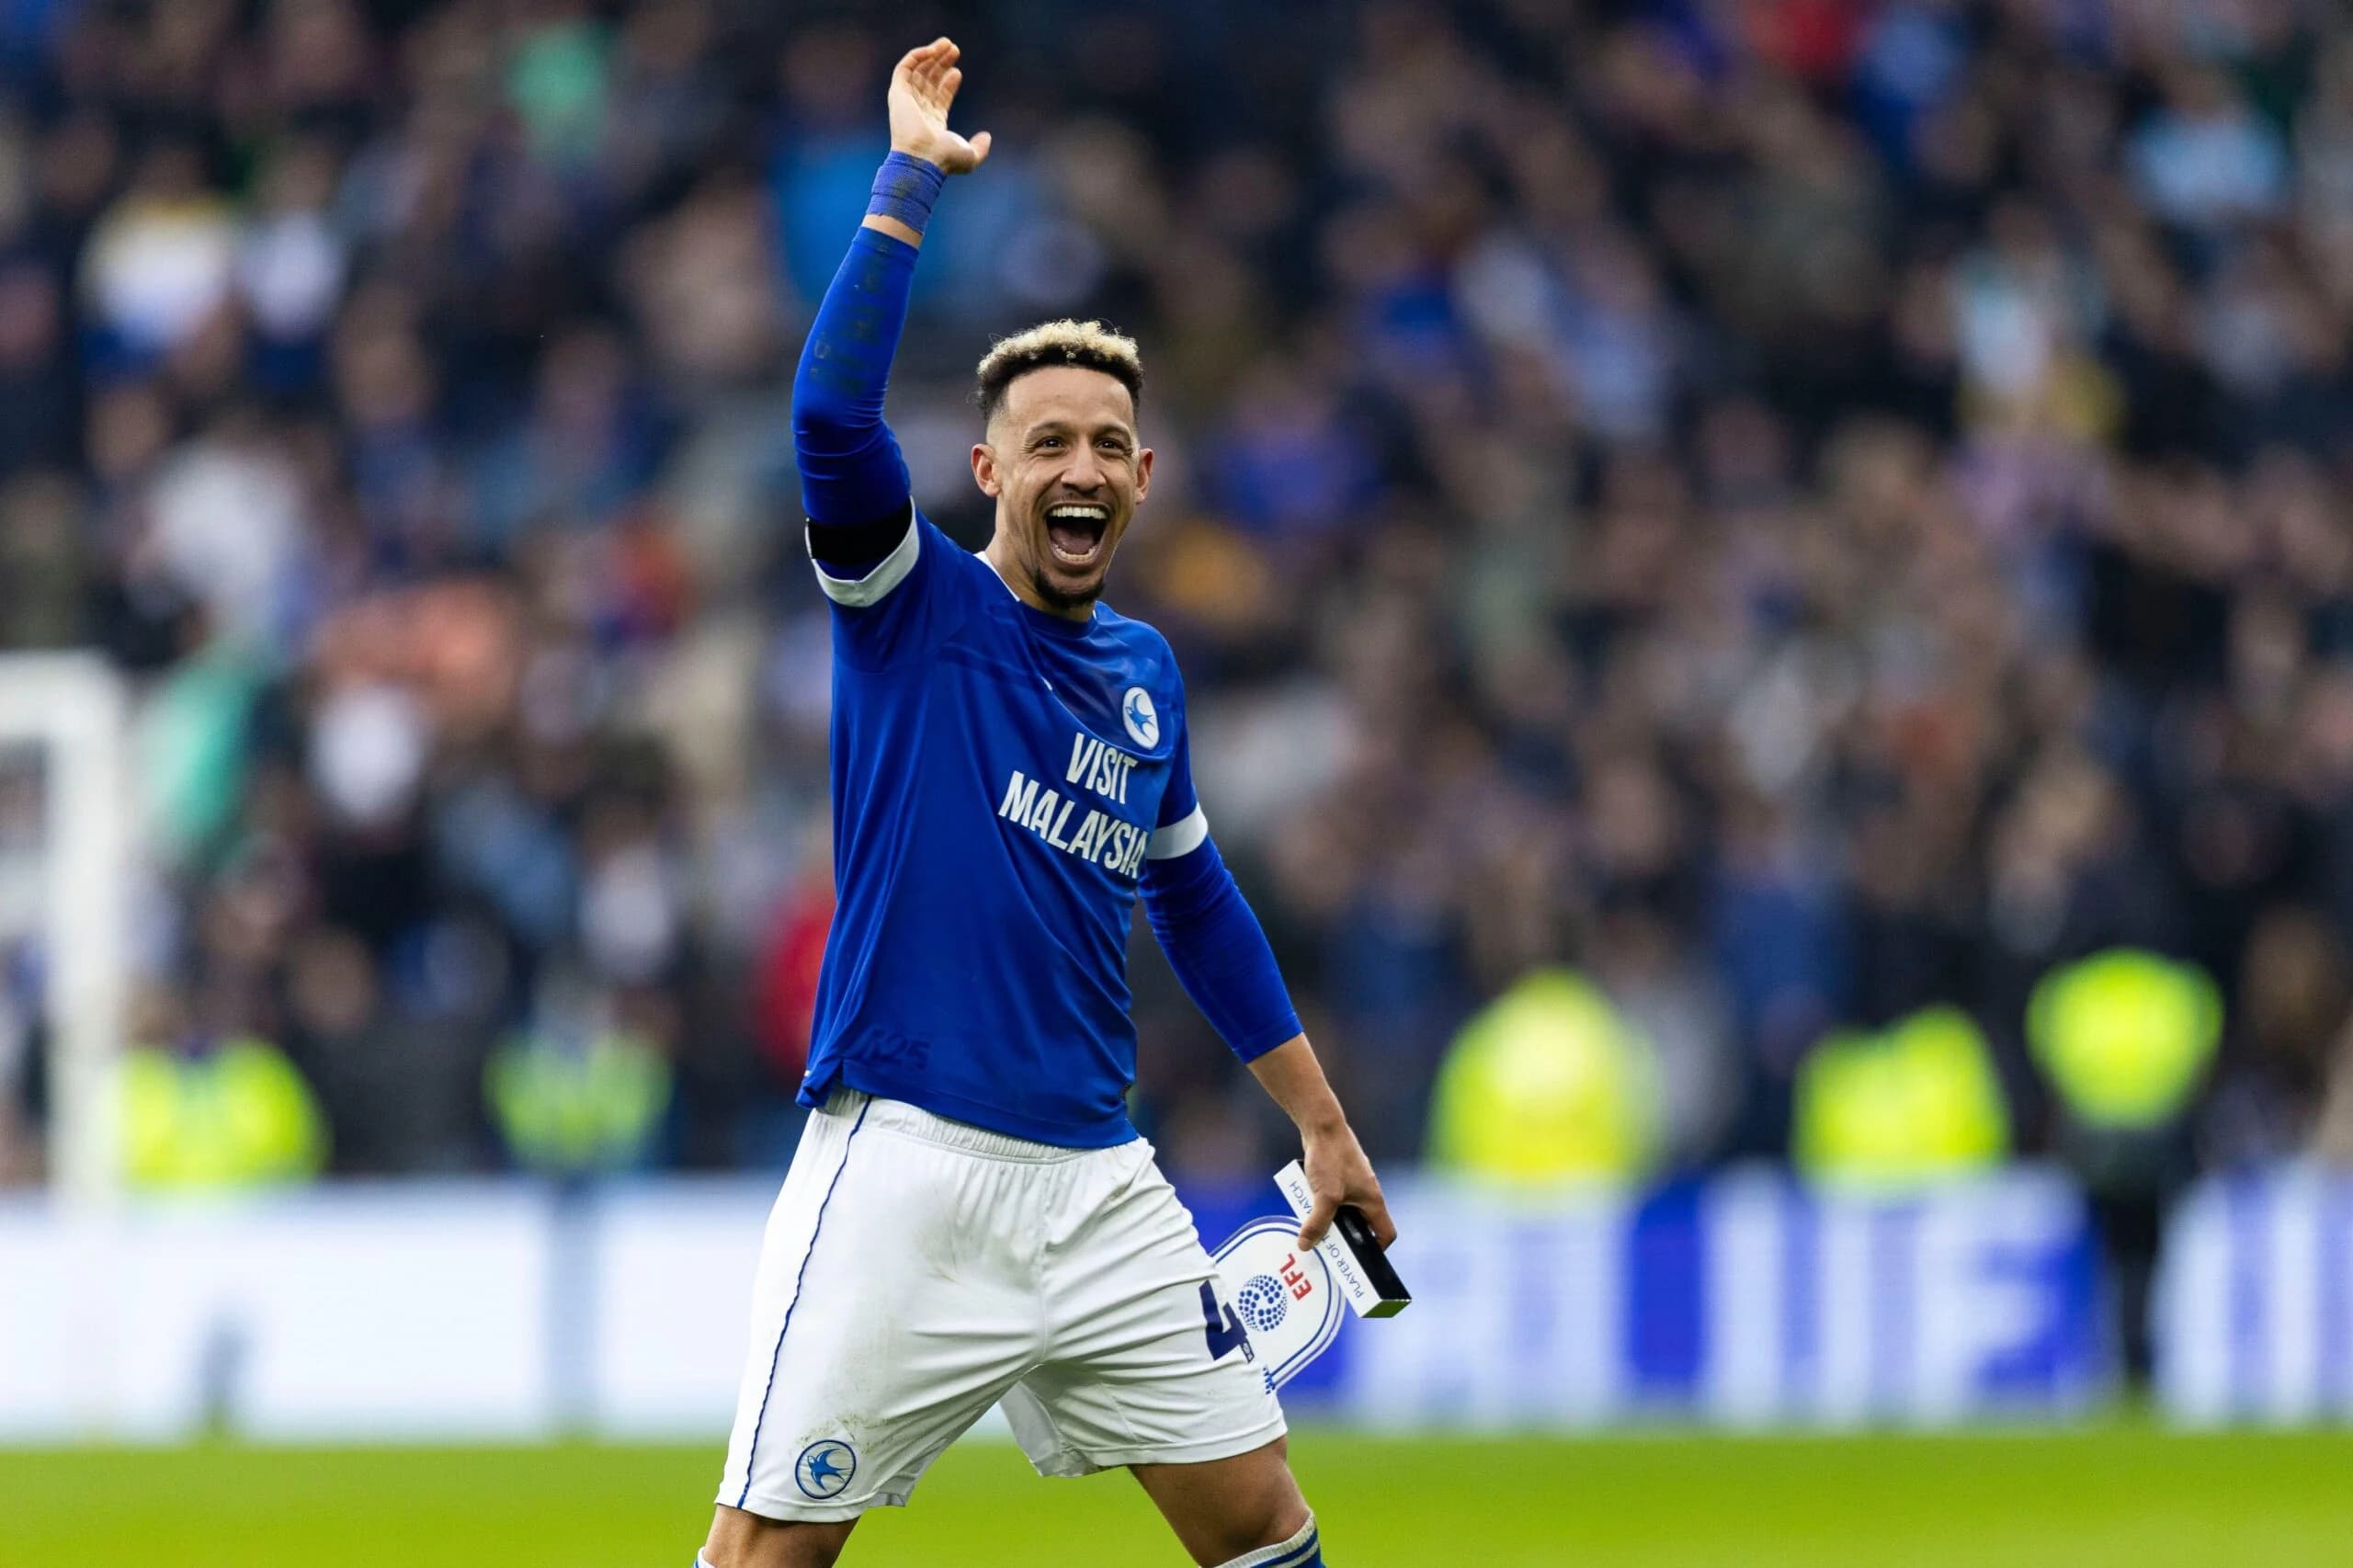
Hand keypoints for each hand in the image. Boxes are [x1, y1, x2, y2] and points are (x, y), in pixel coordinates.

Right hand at [888, 37, 990, 173]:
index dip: (948, 82)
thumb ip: (980, 148)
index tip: (957, 71)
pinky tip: (932, 50)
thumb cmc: (944, 160)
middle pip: (929, 80)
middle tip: (955, 49)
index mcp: (932, 123)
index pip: (939, 96)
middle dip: (941, 64)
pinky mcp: (898, 93)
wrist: (923, 158)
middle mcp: (918, 110)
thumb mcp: (970, 157)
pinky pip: (905, 68)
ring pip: (917, 71)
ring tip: (948, 44)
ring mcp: (907, 101)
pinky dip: (917, 56)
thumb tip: (987, 137)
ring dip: (931, 55)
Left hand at [1297, 1119, 1396, 1251]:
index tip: (1356, 1259)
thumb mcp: (1324, 1196)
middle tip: (1329, 1248)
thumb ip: (1316, 1223)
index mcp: (1373, 1200)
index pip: (1385, 1233)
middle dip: (1346, 1237)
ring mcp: (1354, 1183)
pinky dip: (1324, 1204)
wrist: (1322, 1126)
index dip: (1376, 1250)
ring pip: (1346, 1211)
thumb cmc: (1330, 1158)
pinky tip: (1306, 1205)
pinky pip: (1335, 1197)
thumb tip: (1305, 1246)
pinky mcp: (1341, 1175)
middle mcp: (1368, 1193)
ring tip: (1313, 1227)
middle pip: (1363, 1225)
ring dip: (1331, 1220)